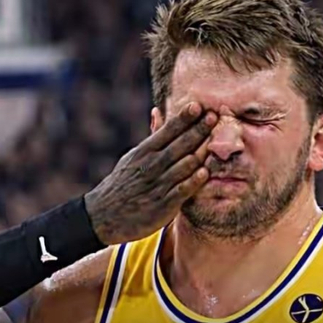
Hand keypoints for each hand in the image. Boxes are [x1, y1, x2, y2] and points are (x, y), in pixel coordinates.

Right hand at [84, 102, 216, 244]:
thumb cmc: (123, 184)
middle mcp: (151, 165)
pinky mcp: (163, 205)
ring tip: (218, 139)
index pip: (167, 131)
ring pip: (184, 165)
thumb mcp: (132, 157)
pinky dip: (193, 181)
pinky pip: (181, 190)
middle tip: (214, 116)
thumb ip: (151, 137)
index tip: (199, 106)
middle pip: (180, 144)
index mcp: (144, 152)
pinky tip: (205, 172)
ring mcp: (158, 185)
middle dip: (198, 130)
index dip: (184, 118)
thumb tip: (158, 111)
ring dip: (201, 152)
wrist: (104, 216)